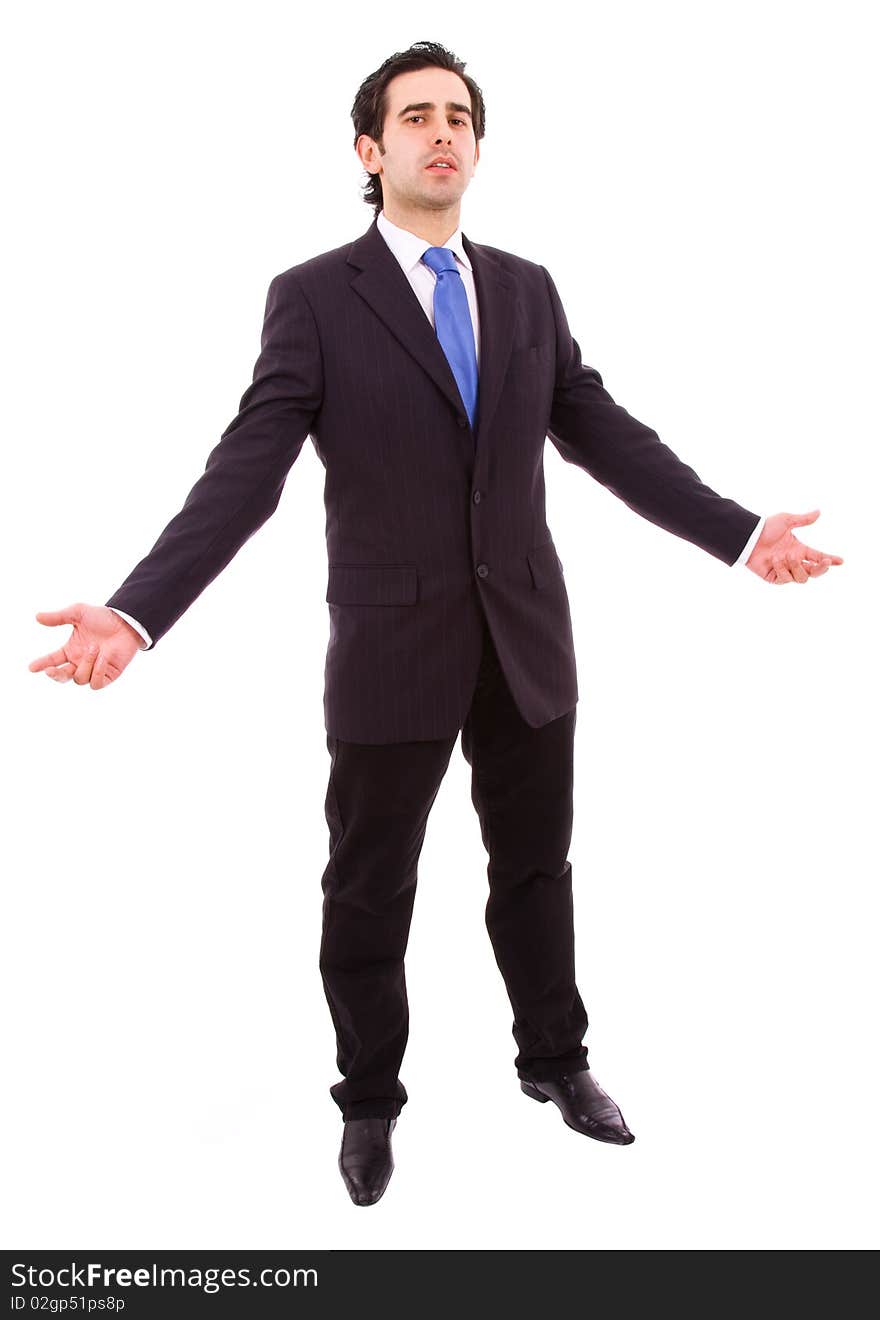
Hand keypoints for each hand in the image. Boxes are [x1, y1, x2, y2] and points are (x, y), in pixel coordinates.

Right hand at [28, 603, 142, 688]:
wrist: (126, 623)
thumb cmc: (103, 618)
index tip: (31, 668)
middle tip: (50, 670)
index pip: (52, 660)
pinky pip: (95, 683)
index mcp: (70, 650)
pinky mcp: (107, 676)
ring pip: (79, 679)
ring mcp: (93, 670)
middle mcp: (79, 662)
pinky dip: (97, 672)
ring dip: (86, 664)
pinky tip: (103, 658)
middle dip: (55, 675)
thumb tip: (37, 617)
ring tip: (95, 647)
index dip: (42, 664)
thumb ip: (58, 617)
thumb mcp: (78, 613)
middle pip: (62, 677)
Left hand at [746, 509, 842, 583]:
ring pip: (801, 577)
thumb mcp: (786, 521)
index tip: (841, 561)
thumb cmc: (766, 528)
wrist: (748, 538)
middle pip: (814, 572)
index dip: (830, 560)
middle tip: (823, 561)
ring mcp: (785, 571)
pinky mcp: (774, 578)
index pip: (818, 557)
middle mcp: (794, 562)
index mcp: (799, 549)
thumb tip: (819, 512)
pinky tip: (775, 560)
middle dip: (821, 568)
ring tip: (785, 555)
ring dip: (796, 566)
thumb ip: (803, 519)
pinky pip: (785, 579)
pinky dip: (782, 568)